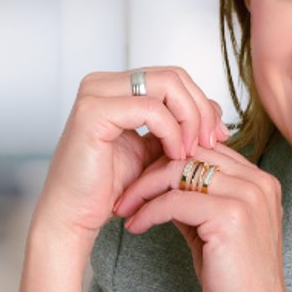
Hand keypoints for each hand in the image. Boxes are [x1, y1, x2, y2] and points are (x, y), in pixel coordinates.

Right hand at [29, 66, 227, 245]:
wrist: (73, 216)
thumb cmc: (107, 189)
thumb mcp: (154, 151)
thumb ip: (177, 127)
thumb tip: (215, 112)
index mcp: (114, 88)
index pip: (173, 77)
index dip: (201, 103)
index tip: (218, 135)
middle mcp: (101, 83)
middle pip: (173, 75)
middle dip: (201, 109)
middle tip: (212, 142)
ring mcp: (95, 94)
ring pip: (167, 84)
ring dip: (190, 118)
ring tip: (193, 151)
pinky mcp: (93, 112)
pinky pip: (150, 109)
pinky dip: (172, 131)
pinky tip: (175, 155)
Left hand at [108, 140, 291, 291]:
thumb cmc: (234, 280)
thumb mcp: (212, 229)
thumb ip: (194, 200)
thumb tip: (158, 182)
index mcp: (259, 181)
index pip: (205, 148)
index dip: (168, 160)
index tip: (141, 181)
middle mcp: (258, 183)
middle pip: (191, 152)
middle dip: (151, 169)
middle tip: (125, 193)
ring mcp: (247, 197)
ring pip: (179, 170)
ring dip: (143, 188)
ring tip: (125, 208)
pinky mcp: (230, 217)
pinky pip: (174, 201)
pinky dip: (148, 211)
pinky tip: (135, 226)